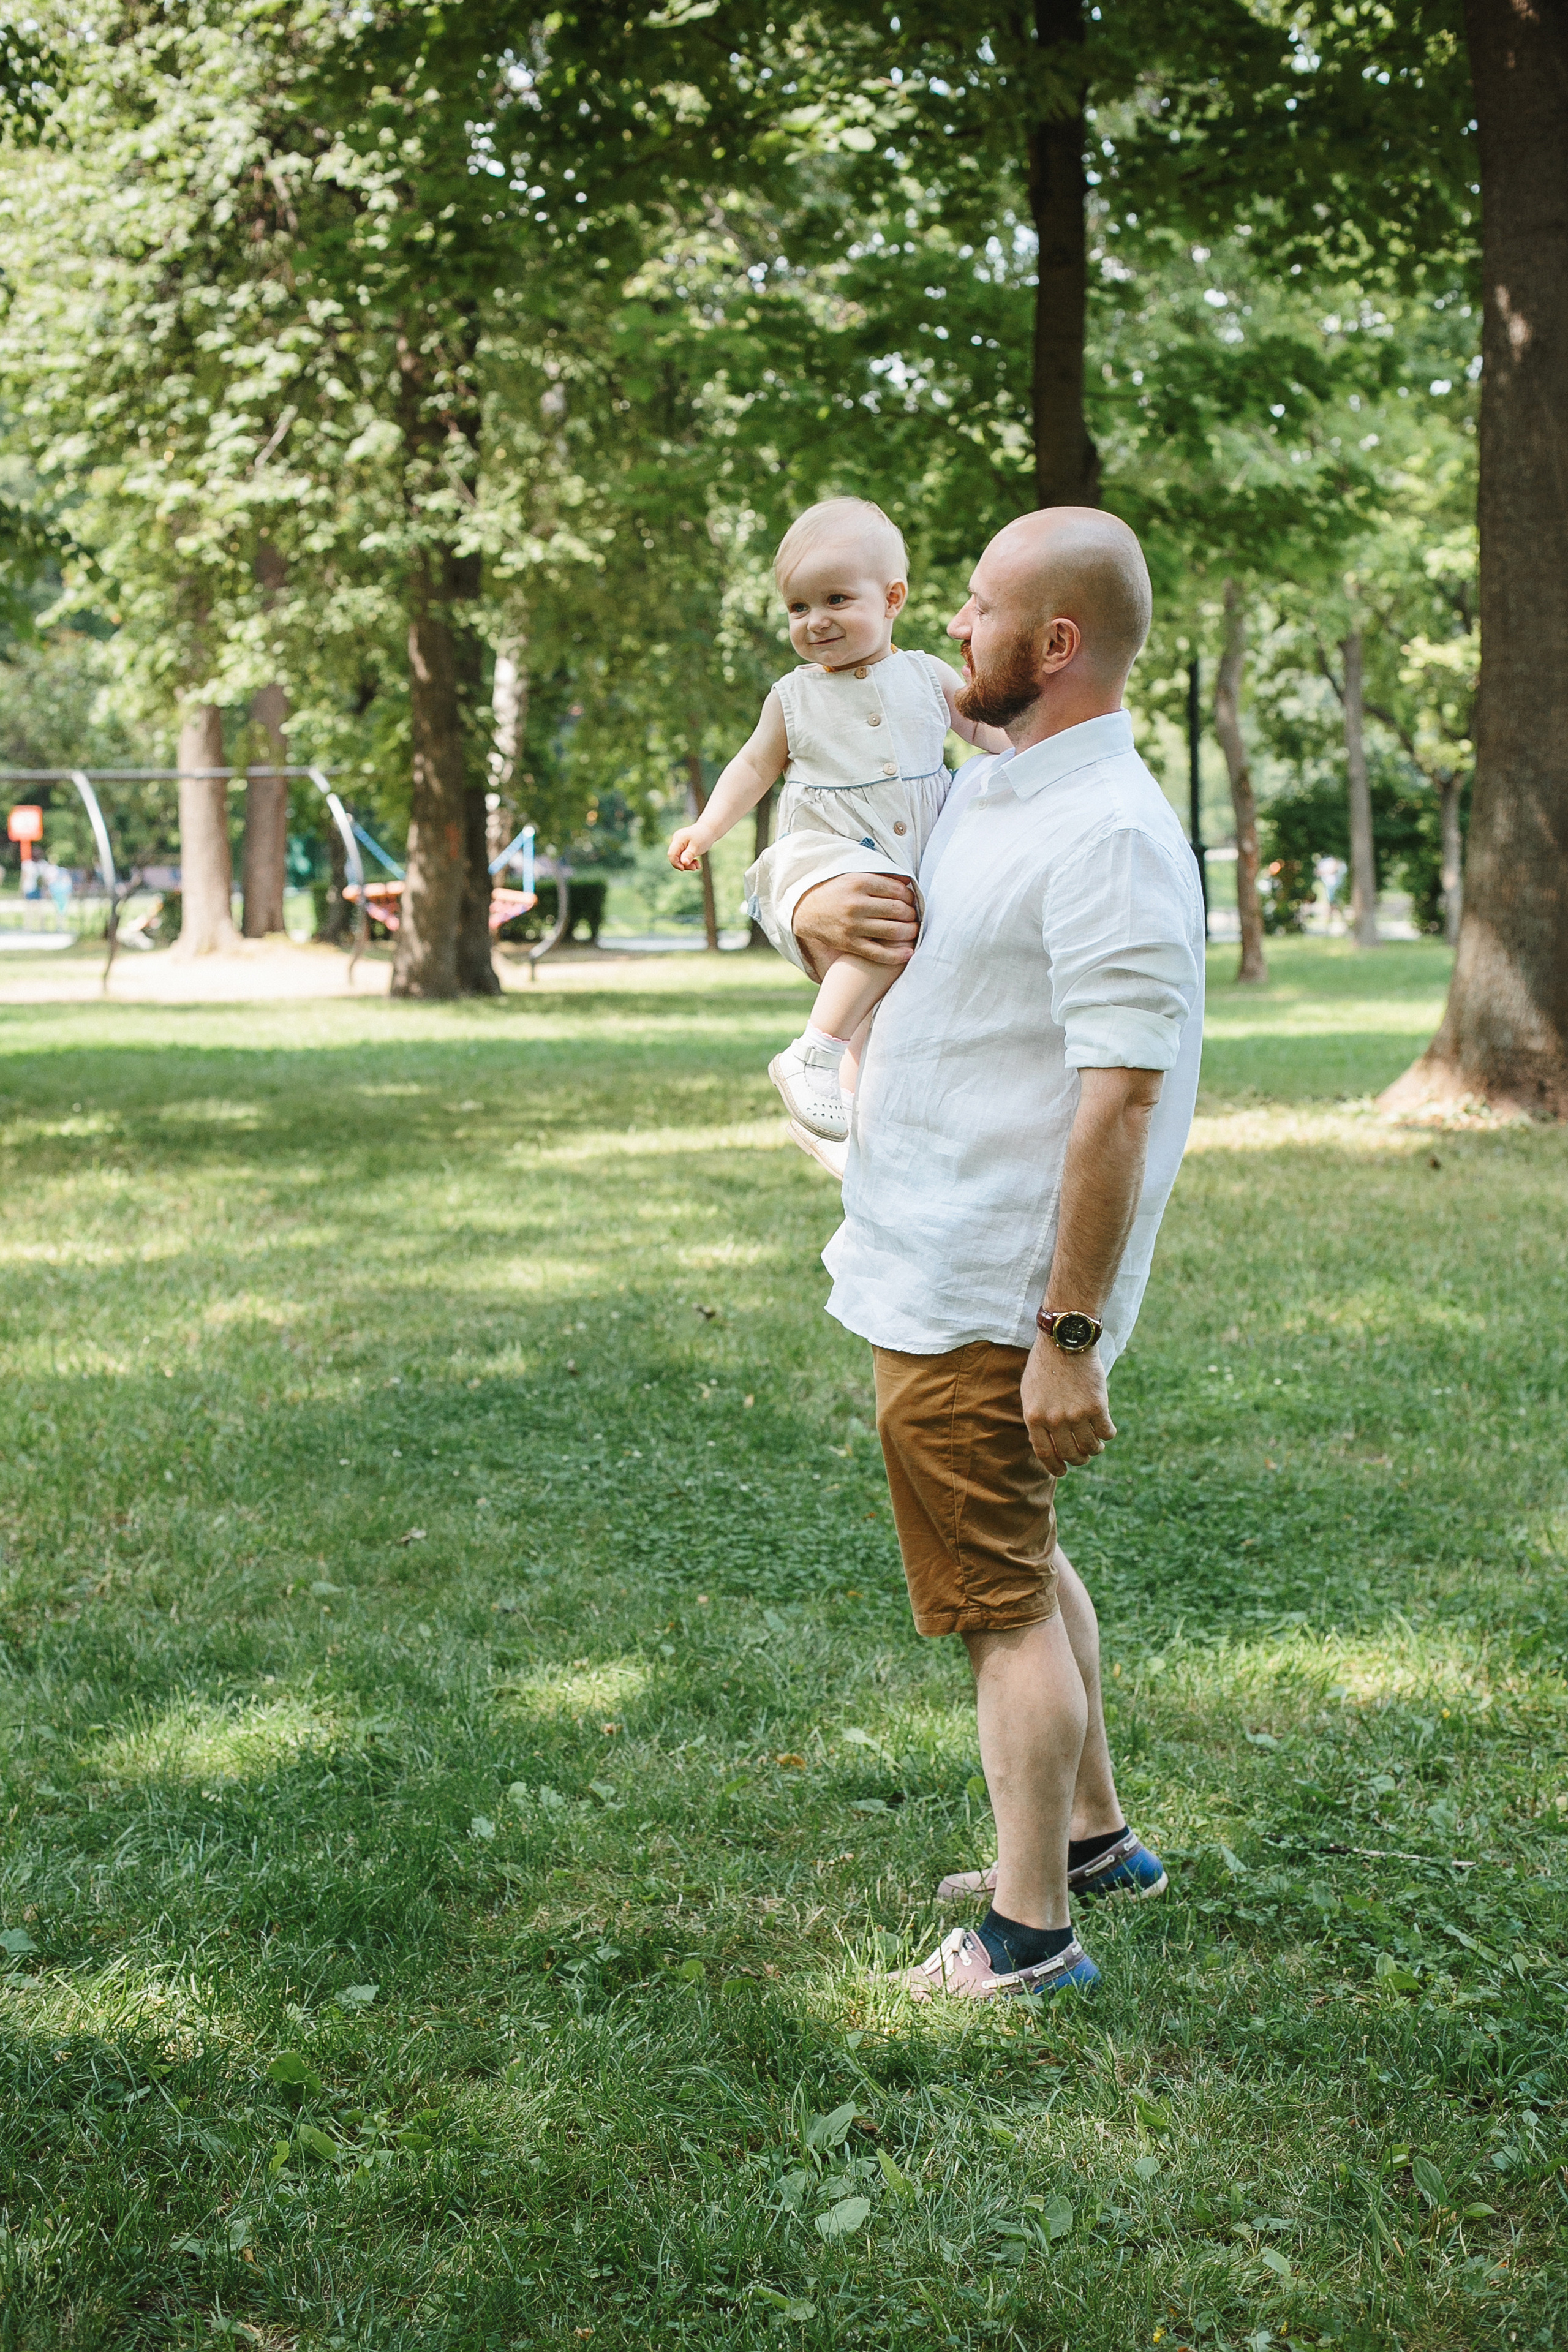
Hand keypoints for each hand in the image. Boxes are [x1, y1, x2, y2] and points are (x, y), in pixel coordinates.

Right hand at [667, 826, 708, 871]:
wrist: (709, 830)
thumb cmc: (704, 837)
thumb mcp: (697, 847)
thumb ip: (689, 855)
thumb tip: (684, 863)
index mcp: (678, 839)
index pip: (671, 854)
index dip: (676, 863)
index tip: (684, 869)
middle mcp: (676, 839)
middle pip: (675, 857)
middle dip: (684, 864)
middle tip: (695, 868)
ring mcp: (678, 842)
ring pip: (679, 857)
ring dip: (688, 864)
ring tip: (698, 866)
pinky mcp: (682, 845)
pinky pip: (682, 855)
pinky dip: (689, 860)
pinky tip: (696, 863)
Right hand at [793, 871, 918, 981]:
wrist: (806, 910)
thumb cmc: (836, 891)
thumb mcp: (854, 875)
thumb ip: (881, 876)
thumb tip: (909, 883)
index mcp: (859, 882)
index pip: (898, 891)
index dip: (910, 897)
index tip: (911, 901)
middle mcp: (856, 904)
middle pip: (898, 910)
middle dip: (912, 914)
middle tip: (913, 916)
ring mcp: (853, 926)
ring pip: (893, 931)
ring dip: (910, 932)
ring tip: (912, 931)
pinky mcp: (849, 944)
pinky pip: (879, 953)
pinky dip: (897, 955)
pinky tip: (909, 953)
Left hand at [1020, 1336, 1115, 1476]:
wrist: (1065, 1341)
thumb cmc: (1046, 1365)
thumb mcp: (1030, 1392)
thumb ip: (1036, 1418)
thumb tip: (1043, 1443)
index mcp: (1034, 1417)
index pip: (1044, 1454)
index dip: (1055, 1467)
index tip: (1062, 1472)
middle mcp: (1054, 1420)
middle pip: (1070, 1454)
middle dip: (1078, 1460)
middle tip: (1083, 1457)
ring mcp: (1076, 1415)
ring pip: (1090, 1447)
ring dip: (1095, 1450)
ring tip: (1097, 1445)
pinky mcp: (1097, 1407)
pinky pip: (1106, 1432)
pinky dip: (1108, 1434)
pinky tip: (1107, 1430)